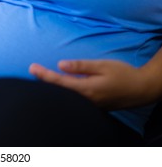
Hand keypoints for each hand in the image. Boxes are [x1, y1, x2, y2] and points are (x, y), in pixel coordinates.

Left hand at [29, 60, 152, 109]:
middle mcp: (85, 100)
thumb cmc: (123, 74)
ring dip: (51, 88)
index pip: (59, 82)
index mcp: (86, 89)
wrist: (141, 89)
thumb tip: (61, 65)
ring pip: (64, 97)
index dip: (44, 75)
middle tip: (31, 70)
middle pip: (58, 92)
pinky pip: (72, 100)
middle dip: (43, 82)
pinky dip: (61, 93)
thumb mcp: (102, 66)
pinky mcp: (92, 106)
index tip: (32, 67)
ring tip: (38, 78)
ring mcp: (88, 105)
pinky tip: (56, 88)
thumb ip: (81, 66)